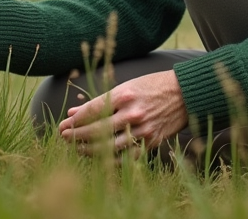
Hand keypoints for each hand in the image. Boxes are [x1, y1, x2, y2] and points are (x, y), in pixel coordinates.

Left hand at [57, 70, 187, 155]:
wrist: (184, 94)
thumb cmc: (153, 86)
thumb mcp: (126, 86)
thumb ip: (100, 100)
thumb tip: (73, 112)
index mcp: (125, 95)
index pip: (92, 111)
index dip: (75, 121)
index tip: (64, 125)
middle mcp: (132, 113)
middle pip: (97, 130)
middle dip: (77, 135)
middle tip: (64, 137)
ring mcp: (142, 129)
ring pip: (109, 146)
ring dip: (89, 149)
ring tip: (77, 148)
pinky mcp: (151, 141)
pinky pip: (126, 157)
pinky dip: (110, 160)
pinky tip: (99, 158)